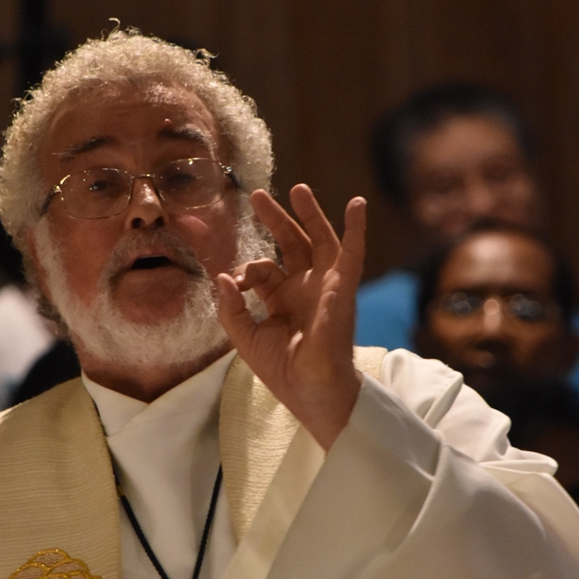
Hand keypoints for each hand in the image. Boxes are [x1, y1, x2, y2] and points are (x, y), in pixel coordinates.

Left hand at [217, 184, 365, 449]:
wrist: (310, 390)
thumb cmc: (282, 370)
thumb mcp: (246, 337)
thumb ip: (231, 307)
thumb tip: (221, 276)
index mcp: (282, 298)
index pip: (263, 269)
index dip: (244, 270)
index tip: (233, 283)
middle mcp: (304, 287)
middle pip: (291, 243)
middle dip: (275, 219)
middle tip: (258, 196)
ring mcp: (325, 285)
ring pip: (319, 240)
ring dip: (310, 213)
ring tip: (299, 188)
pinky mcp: (342, 288)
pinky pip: (353, 253)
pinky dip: (356, 228)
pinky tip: (357, 204)